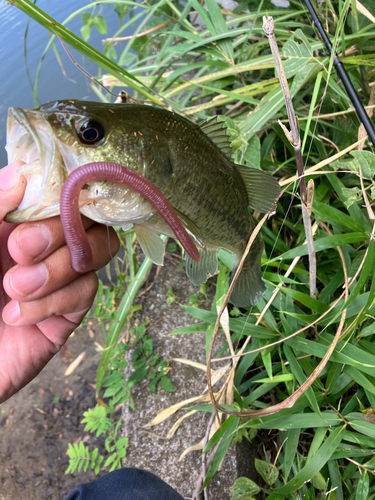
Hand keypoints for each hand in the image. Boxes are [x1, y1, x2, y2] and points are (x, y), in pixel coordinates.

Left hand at [0, 162, 119, 402]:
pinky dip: (53, 301)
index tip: (48, 200)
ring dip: (58, 268)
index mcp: (19, 220)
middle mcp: (47, 243)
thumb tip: (20, 174)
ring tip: (14, 288)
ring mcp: (60, 276)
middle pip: (89, 218)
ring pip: (97, 251)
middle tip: (18, 250)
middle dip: (58, 232)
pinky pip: (85, 292)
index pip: (64, 191)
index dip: (66, 191)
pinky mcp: (68, 312)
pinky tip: (16, 315)